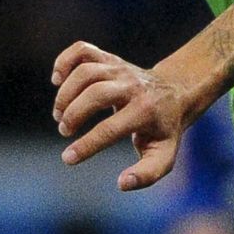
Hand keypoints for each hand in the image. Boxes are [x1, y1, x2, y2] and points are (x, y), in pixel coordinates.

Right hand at [51, 40, 192, 190]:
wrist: (176, 93)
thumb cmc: (163, 129)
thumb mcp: (164, 154)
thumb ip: (147, 174)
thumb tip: (121, 183)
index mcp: (146, 111)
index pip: (110, 128)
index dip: (86, 145)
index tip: (68, 158)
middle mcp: (132, 86)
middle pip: (95, 93)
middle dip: (74, 114)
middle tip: (65, 131)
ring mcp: (120, 69)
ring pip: (85, 72)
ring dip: (65, 94)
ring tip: (60, 115)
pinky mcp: (109, 59)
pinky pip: (82, 50)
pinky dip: (64, 61)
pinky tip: (58, 80)